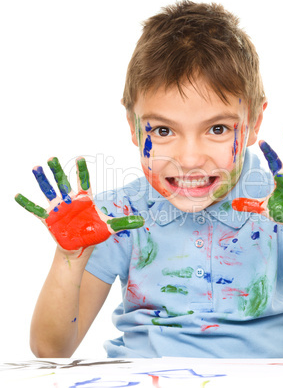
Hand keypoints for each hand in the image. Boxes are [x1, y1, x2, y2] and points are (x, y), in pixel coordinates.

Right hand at [15, 157, 143, 256]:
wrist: (79, 247)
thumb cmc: (94, 234)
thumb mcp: (110, 227)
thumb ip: (125, 222)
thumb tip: (142, 221)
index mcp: (85, 199)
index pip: (83, 181)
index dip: (82, 170)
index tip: (80, 158)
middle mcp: (70, 200)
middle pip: (63, 182)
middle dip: (58, 170)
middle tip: (53, 158)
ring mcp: (58, 208)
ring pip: (49, 190)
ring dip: (42, 180)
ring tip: (36, 168)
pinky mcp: (49, 218)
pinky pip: (35, 209)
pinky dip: (27, 203)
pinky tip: (17, 195)